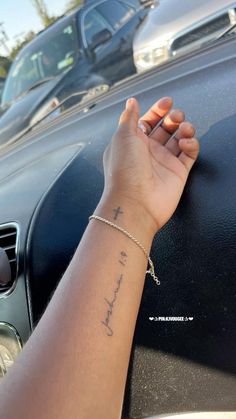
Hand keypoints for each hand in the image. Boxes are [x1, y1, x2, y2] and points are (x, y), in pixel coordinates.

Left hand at [102, 97, 198, 232]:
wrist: (135, 202)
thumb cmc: (124, 170)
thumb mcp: (122, 137)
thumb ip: (128, 117)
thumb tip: (131, 103)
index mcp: (133, 142)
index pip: (147, 122)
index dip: (157, 110)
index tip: (167, 102)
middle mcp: (148, 152)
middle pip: (165, 129)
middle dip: (173, 118)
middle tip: (177, 116)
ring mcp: (164, 162)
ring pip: (179, 139)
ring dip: (184, 129)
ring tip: (184, 128)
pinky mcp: (178, 172)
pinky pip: (189, 153)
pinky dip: (191, 144)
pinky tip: (186, 143)